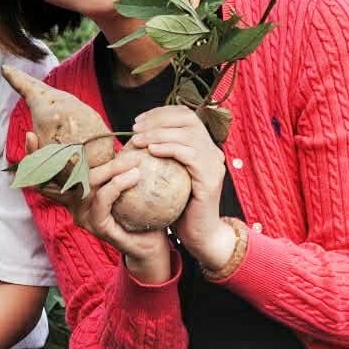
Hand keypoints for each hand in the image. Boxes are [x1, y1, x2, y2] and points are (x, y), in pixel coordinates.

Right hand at [26, 129, 172, 279]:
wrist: (150, 244)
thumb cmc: (135, 211)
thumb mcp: (121, 183)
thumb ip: (113, 165)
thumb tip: (126, 136)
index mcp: (73, 194)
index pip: (46, 176)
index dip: (34, 157)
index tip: (30, 135)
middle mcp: (73, 206)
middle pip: (58, 178)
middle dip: (64, 155)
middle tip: (99, 140)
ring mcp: (83, 217)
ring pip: (87, 184)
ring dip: (112, 168)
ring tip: (133, 161)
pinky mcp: (97, 226)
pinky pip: (102, 199)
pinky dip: (118, 184)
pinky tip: (133, 176)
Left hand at [127, 106, 229, 269]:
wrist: (199, 235)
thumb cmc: (179, 207)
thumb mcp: (168, 176)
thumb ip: (160, 156)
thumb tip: (134, 136)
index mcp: (204, 147)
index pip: (186, 116)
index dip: (161, 113)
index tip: (138, 121)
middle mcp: (212, 151)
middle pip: (188, 119)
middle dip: (158, 119)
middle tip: (135, 128)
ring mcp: (214, 164)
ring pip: (187, 134)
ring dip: (159, 133)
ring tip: (138, 139)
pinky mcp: (210, 179)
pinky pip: (189, 155)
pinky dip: (169, 148)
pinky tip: (151, 150)